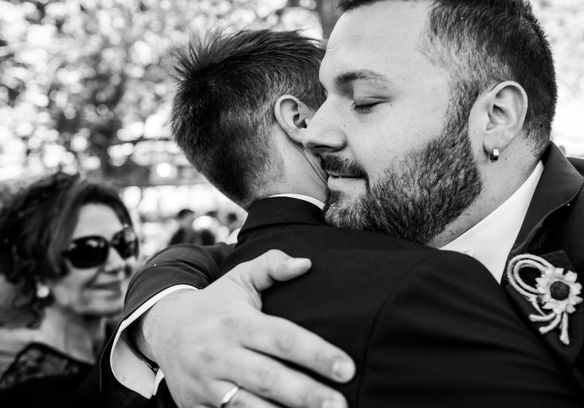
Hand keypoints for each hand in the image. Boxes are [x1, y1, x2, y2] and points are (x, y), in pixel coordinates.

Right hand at [140, 249, 354, 407]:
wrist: (163, 329)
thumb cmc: (216, 303)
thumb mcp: (239, 278)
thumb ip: (272, 266)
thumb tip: (306, 263)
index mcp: (236, 323)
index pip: (282, 338)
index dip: (316, 354)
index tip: (348, 368)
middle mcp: (221, 355)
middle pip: (270, 378)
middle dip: (307, 395)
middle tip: (342, 405)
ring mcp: (207, 385)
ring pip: (249, 407)